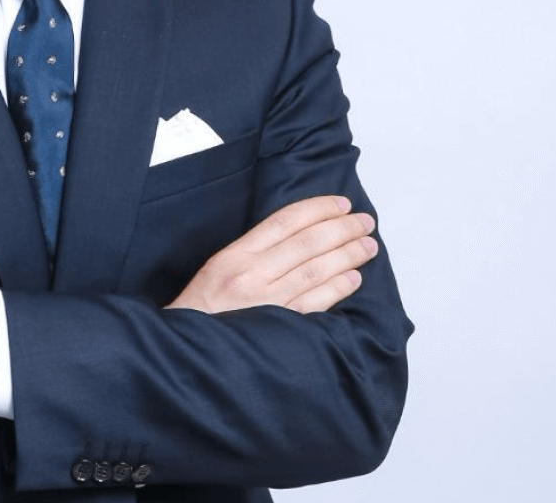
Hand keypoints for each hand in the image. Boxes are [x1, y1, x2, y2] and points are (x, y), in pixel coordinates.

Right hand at [166, 195, 377, 314]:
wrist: (187, 351)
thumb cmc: (202, 310)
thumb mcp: (218, 268)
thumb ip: (253, 252)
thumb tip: (299, 235)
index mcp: (235, 255)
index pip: (284, 221)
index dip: (317, 209)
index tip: (341, 203)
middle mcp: (252, 275)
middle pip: (307, 243)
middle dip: (341, 228)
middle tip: (365, 221)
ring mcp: (268, 303)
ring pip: (316, 270)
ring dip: (348, 255)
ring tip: (368, 245)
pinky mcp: (279, 329)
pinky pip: (316, 303)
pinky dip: (338, 288)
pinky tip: (353, 278)